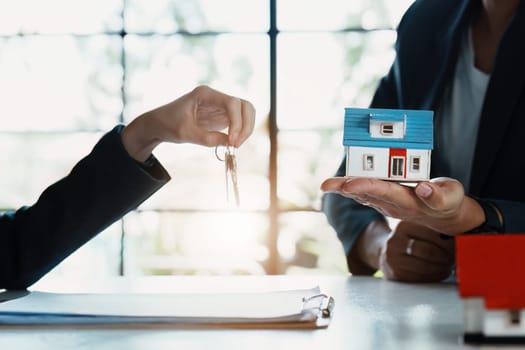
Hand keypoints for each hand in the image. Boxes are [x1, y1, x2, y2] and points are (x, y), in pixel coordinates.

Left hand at [121, 85, 255, 160]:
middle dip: (246, 125)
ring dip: (246, 129)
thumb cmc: (168, 124)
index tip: (232, 141)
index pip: (232, 103)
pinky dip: (241, 133)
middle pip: (244, 106)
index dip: (236, 122)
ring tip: (235, 145)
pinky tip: (232, 144)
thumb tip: (230, 144)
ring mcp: (220, 106)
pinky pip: (239, 122)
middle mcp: (216, 97)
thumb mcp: (185, 133)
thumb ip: (207, 138)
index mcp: (205, 94)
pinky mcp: (222, 116)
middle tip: (237, 145)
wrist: (159, 124)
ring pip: (246, 113)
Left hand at [321, 177, 483, 234]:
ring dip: (344, 189)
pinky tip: (338, 185)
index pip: (386, 191)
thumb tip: (423, 189)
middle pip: (367, 194)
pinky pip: (366, 193)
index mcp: (409, 201)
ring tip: (327, 185)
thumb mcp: (452, 198)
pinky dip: (352, 187)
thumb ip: (439, 195)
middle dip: (347, 188)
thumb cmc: (449, 202)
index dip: (367, 186)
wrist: (446, 215)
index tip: (350, 183)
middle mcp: (394, 204)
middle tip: (327, 185)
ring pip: (363, 195)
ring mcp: (388, 204)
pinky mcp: (386, 199)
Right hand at [378, 221, 454, 281]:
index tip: (460, 246)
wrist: (384, 252)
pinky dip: (435, 276)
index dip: (449, 242)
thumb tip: (461, 240)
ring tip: (450, 266)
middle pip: (429, 251)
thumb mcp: (416, 229)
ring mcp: (392, 258)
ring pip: (425, 266)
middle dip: (447, 257)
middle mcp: (395, 241)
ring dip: (443, 268)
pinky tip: (441, 272)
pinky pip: (420, 277)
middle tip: (456, 259)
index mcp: (403, 225)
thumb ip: (434, 232)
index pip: (432, 234)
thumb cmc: (409, 241)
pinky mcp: (394, 273)